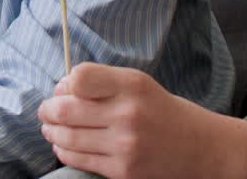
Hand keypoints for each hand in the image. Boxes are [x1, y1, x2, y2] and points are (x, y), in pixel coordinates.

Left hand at [38, 62, 246, 178]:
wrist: (201, 149)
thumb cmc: (162, 111)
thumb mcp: (139, 84)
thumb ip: (102, 81)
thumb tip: (61, 88)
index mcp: (132, 85)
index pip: (80, 77)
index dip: (65, 83)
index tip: (64, 89)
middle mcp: (128, 114)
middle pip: (66, 109)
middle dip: (47, 110)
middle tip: (45, 110)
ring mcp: (125, 145)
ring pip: (67, 137)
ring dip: (51, 132)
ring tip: (49, 128)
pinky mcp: (123, 171)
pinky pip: (78, 160)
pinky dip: (63, 151)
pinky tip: (63, 145)